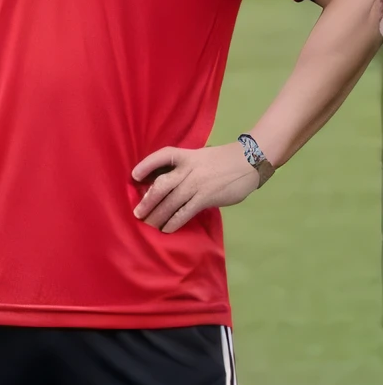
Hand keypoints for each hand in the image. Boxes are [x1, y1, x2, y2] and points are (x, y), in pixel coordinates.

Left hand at [131, 141, 260, 233]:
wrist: (249, 161)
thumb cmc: (224, 160)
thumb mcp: (201, 157)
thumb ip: (187, 168)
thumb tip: (170, 185)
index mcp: (187, 155)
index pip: (162, 156)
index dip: (146, 165)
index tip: (134, 175)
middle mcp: (189, 169)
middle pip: (161, 185)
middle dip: (147, 200)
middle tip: (138, 213)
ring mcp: (197, 184)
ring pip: (171, 201)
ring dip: (158, 215)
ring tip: (149, 224)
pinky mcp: (206, 197)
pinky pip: (185, 212)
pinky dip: (174, 221)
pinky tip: (167, 228)